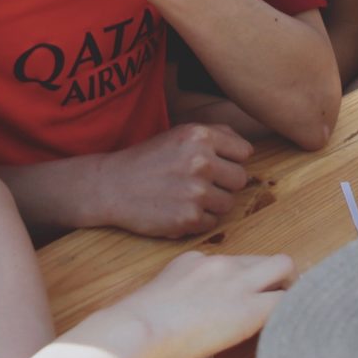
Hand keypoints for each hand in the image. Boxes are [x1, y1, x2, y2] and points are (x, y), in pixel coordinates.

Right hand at [88, 249, 295, 357]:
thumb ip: (178, 300)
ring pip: (283, 266)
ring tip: (286, 310)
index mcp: (195, 261)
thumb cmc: (137, 325)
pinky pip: (286, 300)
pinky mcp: (251, 307)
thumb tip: (187, 318)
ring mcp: (237, 281)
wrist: (138, 329)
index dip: (241, 281)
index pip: (232, 262)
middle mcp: (220, 264)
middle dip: (272, 277)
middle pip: (263, 259)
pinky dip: (291, 310)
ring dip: (288, 285)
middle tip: (272, 301)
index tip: (238, 300)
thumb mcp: (158, 299)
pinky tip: (287, 325)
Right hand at [91, 124, 253, 235]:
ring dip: (212, 204)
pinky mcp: (189, 219)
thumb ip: (215, 135)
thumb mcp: (179, 134)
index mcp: (200, 136)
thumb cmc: (148, 159)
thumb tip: (246, 148)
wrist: (111, 186)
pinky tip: (178, 210)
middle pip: (240, 179)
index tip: (215, 165)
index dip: (230, 160)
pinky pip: (212, 223)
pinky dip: (198, 220)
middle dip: (224, 184)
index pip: (244, 152)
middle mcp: (201, 161)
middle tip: (200, 183)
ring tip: (187, 196)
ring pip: (228, 203)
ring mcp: (196, 192)